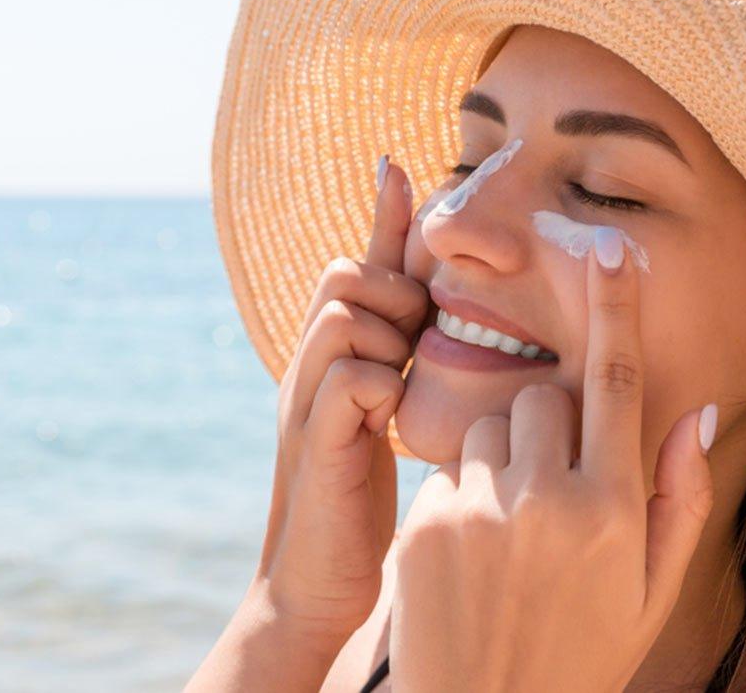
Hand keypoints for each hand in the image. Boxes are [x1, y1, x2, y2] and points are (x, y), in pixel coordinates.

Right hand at [254, 155, 429, 651]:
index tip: (399, 162)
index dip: (381, 215)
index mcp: (335, 354)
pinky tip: (391, 420)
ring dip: (386, 335)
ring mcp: (306, 400)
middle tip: (413, 339)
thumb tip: (439, 312)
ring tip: (401, 380)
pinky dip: (377, 385)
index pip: (357, 264)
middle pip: (344, 273)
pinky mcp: (314, 442)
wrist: (320, 583)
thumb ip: (405, 359)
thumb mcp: (388, 414)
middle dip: (390, 290)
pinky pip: (347, 377)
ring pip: (343, 314)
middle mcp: (311, 365)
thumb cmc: (362, 496)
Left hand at [390, 226, 716, 692]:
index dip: (616, 308)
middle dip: (549, 425)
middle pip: (543, 398)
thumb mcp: (652, 592)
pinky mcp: (427, 524)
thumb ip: (682, 499)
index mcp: (615, 511)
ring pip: (490, 427)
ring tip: (508, 535)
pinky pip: (449, 470)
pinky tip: (471, 558)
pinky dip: (463, 494)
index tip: (610, 247)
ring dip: (502, 460)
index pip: (618, 383)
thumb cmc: (583, 654)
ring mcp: (482, 511)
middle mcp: (549, 501)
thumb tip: (698, 410)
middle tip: (550, 490)